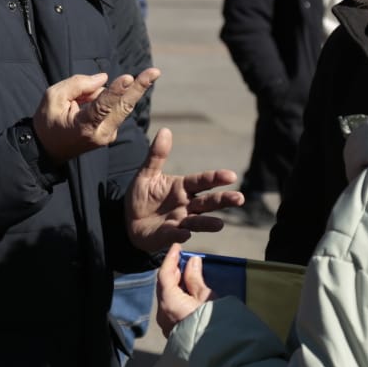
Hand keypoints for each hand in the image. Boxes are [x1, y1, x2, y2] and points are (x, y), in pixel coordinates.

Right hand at [32, 68, 159, 163]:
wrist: (47, 150)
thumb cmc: (47, 122)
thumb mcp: (53, 97)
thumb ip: (78, 85)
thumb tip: (104, 79)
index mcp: (84, 127)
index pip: (102, 106)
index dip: (116, 91)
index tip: (129, 78)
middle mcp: (102, 133)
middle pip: (124, 106)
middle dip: (139, 87)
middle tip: (155, 71)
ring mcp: (109, 134)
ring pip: (115, 103)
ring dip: (101, 93)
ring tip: (75, 103)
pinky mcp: (112, 132)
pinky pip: (111, 107)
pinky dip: (100, 99)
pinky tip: (81, 107)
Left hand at [126, 127, 242, 253]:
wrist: (128, 219)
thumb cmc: (142, 195)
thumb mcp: (147, 173)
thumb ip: (157, 155)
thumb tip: (165, 130)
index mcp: (183, 187)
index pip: (202, 181)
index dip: (216, 178)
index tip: (231, 176)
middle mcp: (186, 204)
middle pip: (208, 202)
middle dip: (223, 200)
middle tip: (239, 198)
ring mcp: (179, 221)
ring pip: (197, 221)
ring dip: (208, 223)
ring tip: (220, 224)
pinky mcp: (168, 236)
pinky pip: (175, 235)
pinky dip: (180, 235)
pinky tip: (185, 234)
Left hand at [156, 243, 212, 337]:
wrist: (218, 353)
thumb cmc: (213, 322)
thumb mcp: (206, 297)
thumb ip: (195, 278)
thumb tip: (192, 261)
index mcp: (169, 302)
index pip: (164, 274)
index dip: (171, 258)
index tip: (177, 246)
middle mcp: (163, 313)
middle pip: (164, 286)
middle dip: (173, 270)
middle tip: (183, 258)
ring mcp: (167, 324)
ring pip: (167, 297)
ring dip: (176, 283)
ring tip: (187, 272)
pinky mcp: (174, 331)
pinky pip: (171, 308)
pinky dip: (177, 295)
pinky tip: (187, 290)